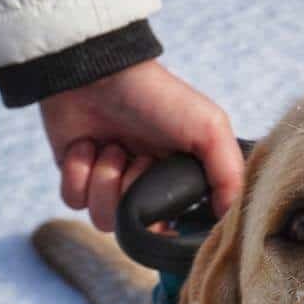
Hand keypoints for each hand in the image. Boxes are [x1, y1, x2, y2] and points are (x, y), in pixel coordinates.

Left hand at [39, 60, 242, 231]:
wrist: (97, 72)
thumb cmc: (158, 98)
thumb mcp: (210, 129)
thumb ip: (229, 176)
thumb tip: (226, 215)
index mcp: (181, 183)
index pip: (180, 230)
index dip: (172, 221)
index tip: (168, 196)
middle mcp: (147, 189)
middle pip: (139, 232)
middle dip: (135, 191)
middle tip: (139, 157)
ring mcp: (111, 185)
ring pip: (103, 220)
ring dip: (105, 179)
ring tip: (113, 146)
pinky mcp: (77, 177)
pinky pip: (73, 201)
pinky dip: (78, 172)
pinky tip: (87, 144)